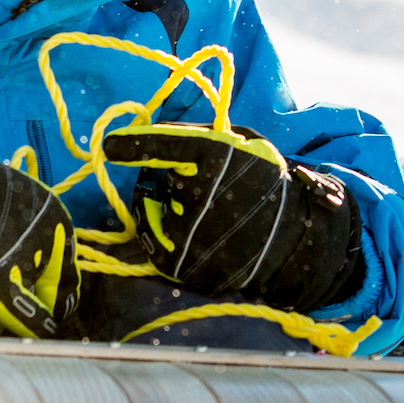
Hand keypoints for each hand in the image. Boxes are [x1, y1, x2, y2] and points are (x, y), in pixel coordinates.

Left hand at [102, 124, 363, 309]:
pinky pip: (158, 245)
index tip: (109, 145)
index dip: (134, 144)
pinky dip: (171, 240)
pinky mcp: (182, 265)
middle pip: (156, 184)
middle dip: (170, 185)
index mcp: (215, 157)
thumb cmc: (263, 184)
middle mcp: (198, 194)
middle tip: (204, 190)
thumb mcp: (241, 145)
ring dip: (170, 213)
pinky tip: (204, 238)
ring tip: (209, 217)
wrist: (294, 238)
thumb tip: (148, 137)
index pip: (163, 145)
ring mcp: (189, 234)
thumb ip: (198, 138)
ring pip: (154, 215)